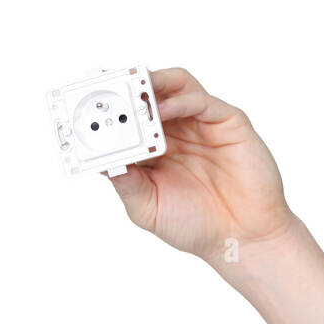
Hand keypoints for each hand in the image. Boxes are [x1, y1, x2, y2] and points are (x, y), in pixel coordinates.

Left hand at [106, 67, 298, 264]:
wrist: (240, 238)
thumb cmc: (196, 225)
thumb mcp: (146, 207)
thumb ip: (125, 182)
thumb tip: (100, 159)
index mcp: (154, 151)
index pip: (128, 120)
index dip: (108, 110)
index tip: (83, 103)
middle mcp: (177, 132)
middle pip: (149, 96)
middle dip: (126, 89)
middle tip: (105, 86)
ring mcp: (201, 125)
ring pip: (175, 87)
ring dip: (152, 84)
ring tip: (132, 91)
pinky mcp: (228, 122)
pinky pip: (201, 100)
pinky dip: (179, 99)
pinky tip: (161, 109)